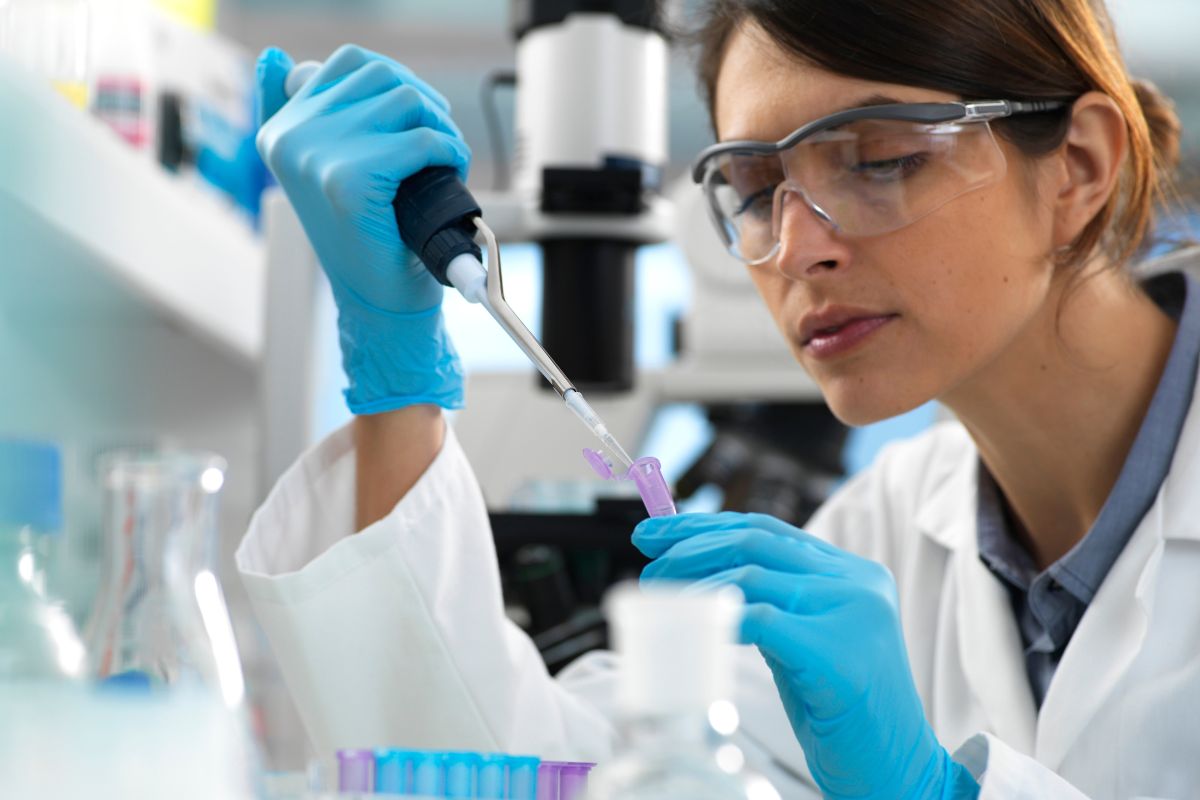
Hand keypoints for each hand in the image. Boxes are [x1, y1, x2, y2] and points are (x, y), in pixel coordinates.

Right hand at [255, 44, 470, 412]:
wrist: (378, 305)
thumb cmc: (367, 240)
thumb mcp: (327, 173)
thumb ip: (308, 118)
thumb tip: (282, 62)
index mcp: (279, 131)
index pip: (349, 63)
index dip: (397, 83)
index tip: (414, 119)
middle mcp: (289, 138)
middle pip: (381, 75)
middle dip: (424, 104)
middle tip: (438, 142)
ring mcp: (315, 156)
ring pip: (406, 99)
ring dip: (440, 125)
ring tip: (444, 157)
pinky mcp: (349, 179)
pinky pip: (423, 139)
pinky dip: (450, 151)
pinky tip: (451, 172)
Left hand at [633, 512, 979, 799]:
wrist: (898, 773)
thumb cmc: (845, 715)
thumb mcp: (807, 642)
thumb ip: (774, 605)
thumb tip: (703, 581)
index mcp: (853, 574)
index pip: (768, 530)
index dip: (706, 526)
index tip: (658, 533)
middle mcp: (858, 583)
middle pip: (756, 540)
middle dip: (691, 545)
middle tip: (649, 561)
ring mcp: (853, 613)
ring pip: (753, 574)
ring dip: (695, 583)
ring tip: (660, 596)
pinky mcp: (837, 652)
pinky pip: (760, 620)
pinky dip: (718, 619)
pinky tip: (691, 627)